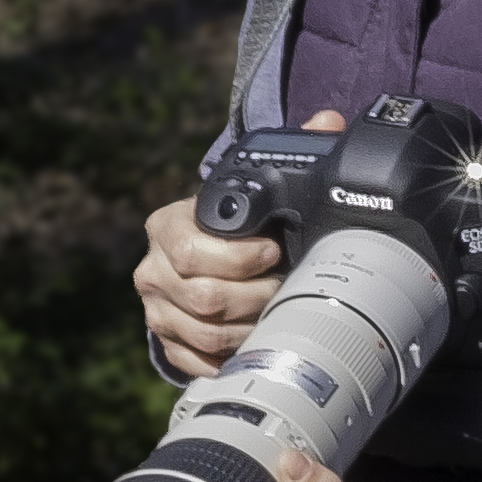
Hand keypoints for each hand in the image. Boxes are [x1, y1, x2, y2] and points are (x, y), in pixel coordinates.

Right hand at [134, 110, 345, 378]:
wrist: (208, 256)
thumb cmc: (238, 222)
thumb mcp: (257, 185)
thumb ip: (293, 148)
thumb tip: (327, 121)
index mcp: (168, 225)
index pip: (194, 250)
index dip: (241, 257)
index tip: (275, 252)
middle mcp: (153, 269)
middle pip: (204, 297)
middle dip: (256, 295)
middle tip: (285, 285)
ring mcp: (157, 310)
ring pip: (205, 333)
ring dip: (250, 326)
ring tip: (278, 310)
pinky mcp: (167, 343)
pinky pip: (197, 361)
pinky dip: (231, 355)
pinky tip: (257, 339)